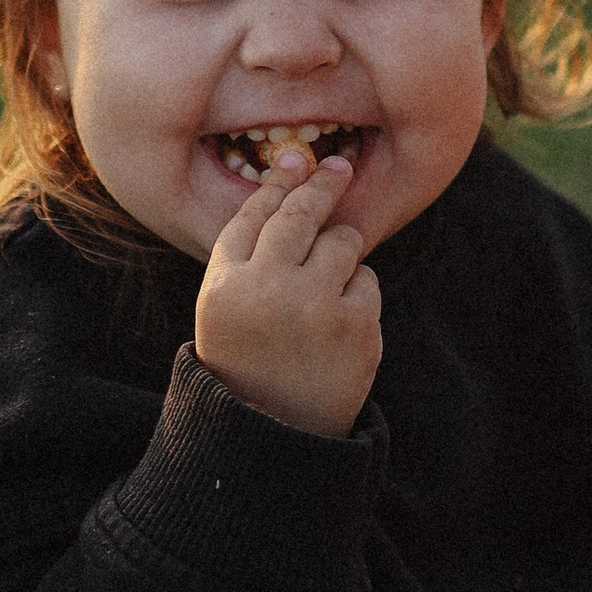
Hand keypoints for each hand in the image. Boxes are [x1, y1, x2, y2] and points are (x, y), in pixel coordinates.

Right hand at [194, 146, 381, 436]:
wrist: (277, 433)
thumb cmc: (247, 356)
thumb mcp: (224, 304)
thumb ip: (249, 245)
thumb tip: (294, 165)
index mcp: (227, 287)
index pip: (254, 216)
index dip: (278, 183)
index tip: (296, 159)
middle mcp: (269, 292)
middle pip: (301, 215)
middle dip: (322, 184)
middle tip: (338, 166)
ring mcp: (316, 309)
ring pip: (343, 241)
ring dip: (339, 251)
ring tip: (321, 287)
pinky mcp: (357, 328)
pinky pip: (367, 279)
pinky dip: (356, 292)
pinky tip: (336, 322)